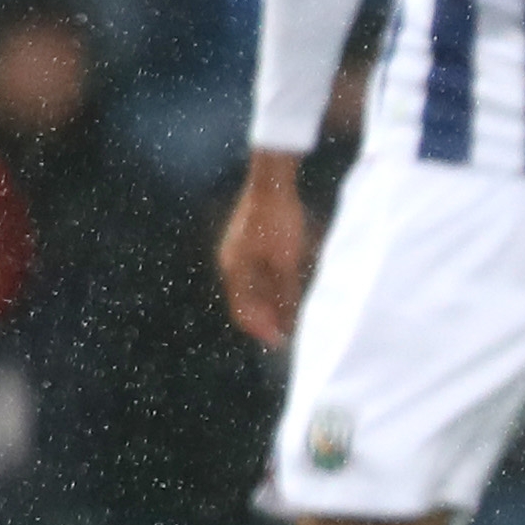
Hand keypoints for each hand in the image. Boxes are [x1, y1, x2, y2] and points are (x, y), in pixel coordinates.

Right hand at [218, 154, 317, 348]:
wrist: (272, 182)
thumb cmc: (278, 221)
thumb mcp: (286, 261)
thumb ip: (285, 292)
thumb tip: (287, 322)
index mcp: (236, 271)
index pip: (243, 313)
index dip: (262, 330)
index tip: (282, 342)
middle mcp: (232, 263)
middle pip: (247, 301)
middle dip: (267, 318)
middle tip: (290, 331)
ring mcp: (238, 250)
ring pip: (253, 286)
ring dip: (270, 301)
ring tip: (292, 312)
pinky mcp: (248, 240)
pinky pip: (257, 271)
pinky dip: (271, 284)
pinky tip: (288, 286)